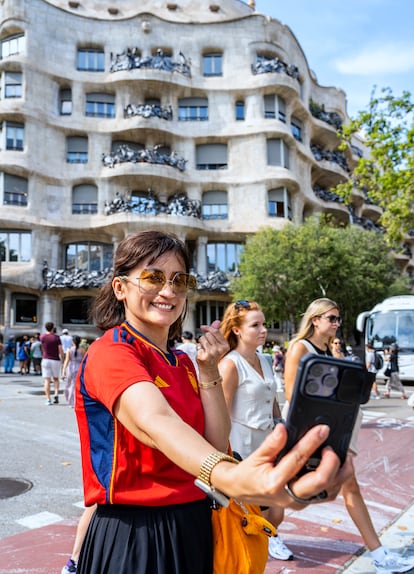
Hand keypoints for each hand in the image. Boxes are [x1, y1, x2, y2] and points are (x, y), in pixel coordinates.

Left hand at [196, 320, 228, 377]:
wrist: (209, 369)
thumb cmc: (213, 354)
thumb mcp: (216, 343)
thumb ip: (216, 332)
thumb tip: (217, 321)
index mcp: (225, 345)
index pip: (215, 331)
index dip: (208, 327)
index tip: (203, 327)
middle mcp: (219, 349)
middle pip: (208, 334)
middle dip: (205, 338)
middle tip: (207, 345)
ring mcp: (212, 353)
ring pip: (202, 339)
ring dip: (201, 342)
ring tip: (204, 349)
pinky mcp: (204, 356)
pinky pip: (198, 346)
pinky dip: (198, 348)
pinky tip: (202, 353)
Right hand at [212, 423, 352, 508]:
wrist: (241, 490)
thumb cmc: (248, 474)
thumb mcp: (256, 456)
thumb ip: (272, 443)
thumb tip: (283, 429)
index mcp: (274, 483)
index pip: (298, 459)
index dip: (312, 442)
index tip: (322, 430)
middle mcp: (288, 497)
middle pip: (320, 482)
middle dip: (332, 462)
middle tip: (333, 446)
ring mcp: (298, 502)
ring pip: (328, 492)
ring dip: (340, 474)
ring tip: (344, 457)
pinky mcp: (304, 503)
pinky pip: (326, 495)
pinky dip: (336, 481)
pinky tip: (337, 467)